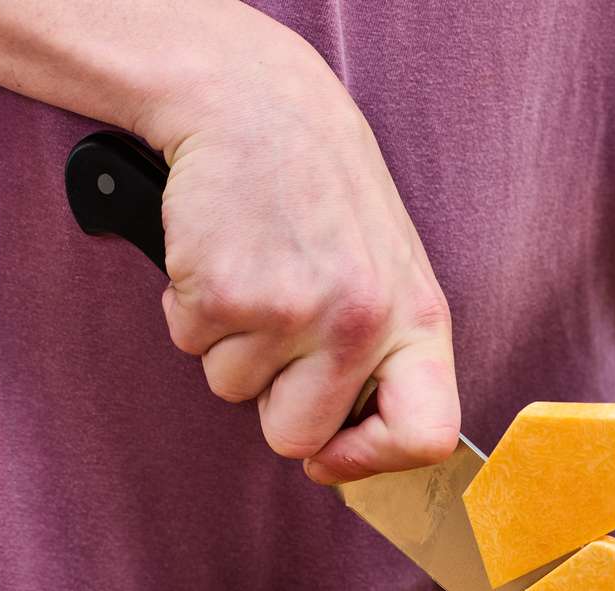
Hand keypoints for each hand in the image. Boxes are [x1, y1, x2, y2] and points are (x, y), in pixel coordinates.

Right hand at [138, 9, 458, 482]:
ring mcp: (292, 310)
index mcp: (418, 319)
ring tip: (255, 269)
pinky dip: (191, 307)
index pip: (426, 436)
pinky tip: (222, 254)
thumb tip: (338, 455)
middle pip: (297, 437)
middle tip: (277, 325)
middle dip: (271, 398)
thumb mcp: (385, 272)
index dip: (371, 460)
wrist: (255, 105)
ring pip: (231, 391)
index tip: (333, 455)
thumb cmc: (321, 195)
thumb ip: (380, 357)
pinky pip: (188, 344)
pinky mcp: (223, 293)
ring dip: (229, 342)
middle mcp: (362, 321)